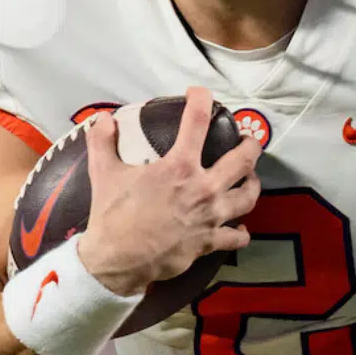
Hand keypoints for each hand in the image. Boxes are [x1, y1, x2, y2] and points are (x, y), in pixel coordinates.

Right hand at [74, 87, 263, 295]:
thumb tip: (103, 118)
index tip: (199, 93)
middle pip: (243, 160)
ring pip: (248, 197)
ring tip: (250, 178)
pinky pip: (237, 237)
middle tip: (247, 141)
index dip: (201, 100)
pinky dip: (241, 232)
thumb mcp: (103, 173)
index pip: (196, 121)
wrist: (117, 260)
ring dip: (252, 185)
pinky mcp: (209, 242)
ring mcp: (210, 217)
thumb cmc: (112, 215)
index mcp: (179, 166)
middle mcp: (203, 188)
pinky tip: (240, 228)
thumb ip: (103, 142)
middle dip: (250, 146)